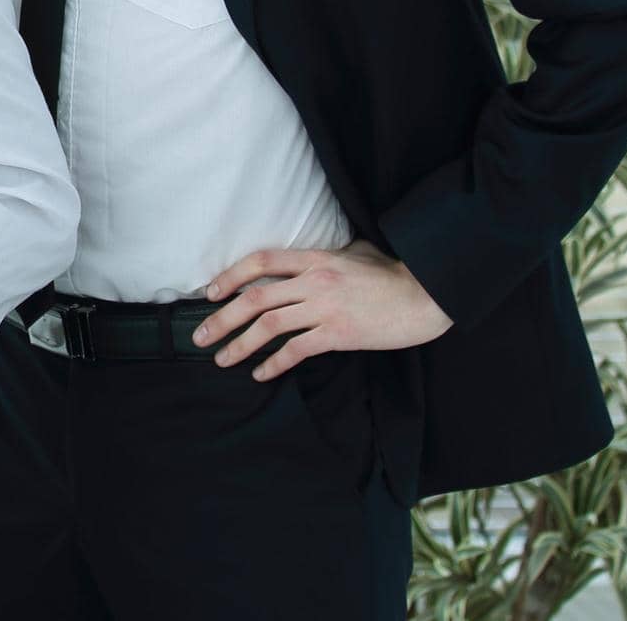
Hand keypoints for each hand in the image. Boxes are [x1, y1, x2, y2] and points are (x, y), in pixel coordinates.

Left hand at [191, 238, 452, 380]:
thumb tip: (304, 261)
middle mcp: (314, 281)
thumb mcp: (355, 253)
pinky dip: (274, 363)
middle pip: (255, 299)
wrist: (426, 296)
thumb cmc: (393, 273)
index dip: (231, 276)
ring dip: (240, 344)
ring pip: (269, 326)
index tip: (210, 293)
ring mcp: (325, 308)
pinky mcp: (339, 335)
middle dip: (222, 319)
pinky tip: (260, 374)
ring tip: (222, 359)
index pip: (261, 262)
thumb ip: (325, 255)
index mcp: (316, 257)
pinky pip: (297, 351)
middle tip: (200, 337)